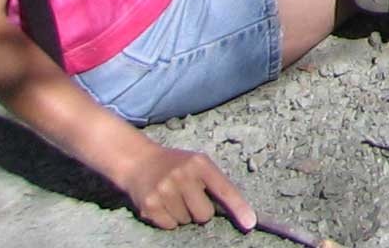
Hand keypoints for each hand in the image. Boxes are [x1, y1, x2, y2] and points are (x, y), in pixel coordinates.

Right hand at [117, 142, 252, 229]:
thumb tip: (237, 210)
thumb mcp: (198, 164)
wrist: (139, 162)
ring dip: (182, 214)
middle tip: (189, 197)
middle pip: (205, 214)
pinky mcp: (149, 205)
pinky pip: (169, 226)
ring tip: (172, 197)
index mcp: (201, 164)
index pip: (225, 190)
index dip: (239, 208)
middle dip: (200, 211)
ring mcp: (165, 190)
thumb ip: (214, 182)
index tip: (250, 224)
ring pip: (186, 221)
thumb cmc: (176, 165)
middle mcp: (183, 176)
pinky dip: (168, 220)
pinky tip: (161, 204)